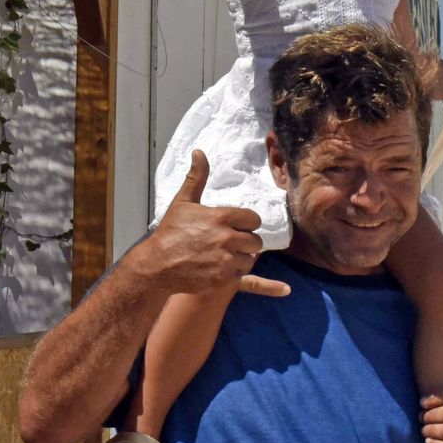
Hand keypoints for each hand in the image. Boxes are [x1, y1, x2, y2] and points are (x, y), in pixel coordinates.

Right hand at [147, 150, 289, 297]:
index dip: (245, 224)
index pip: (253, 219)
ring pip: (251, 260)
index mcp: (222, 217)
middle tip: (226, 244)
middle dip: (245, 242)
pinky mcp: (225, 280)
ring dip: (242, 259)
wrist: (157, 266)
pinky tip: (285, 290)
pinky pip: (253, 282)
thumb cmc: (170, 233)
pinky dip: (270, 287)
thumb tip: (199, 152)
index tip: (233, 227)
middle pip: (255, 241)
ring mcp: (227, 261)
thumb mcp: (183, 202)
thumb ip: (196, 177)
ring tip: (222, 258)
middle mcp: (228, 239)